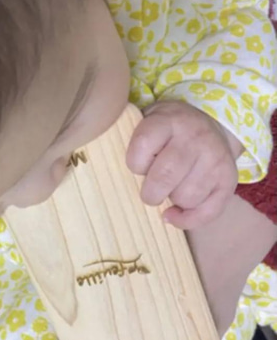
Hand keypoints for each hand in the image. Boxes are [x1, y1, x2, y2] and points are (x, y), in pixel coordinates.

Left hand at [126, 101, 242, 229]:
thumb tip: (110, 172)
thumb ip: (131, 141)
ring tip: (169, 189)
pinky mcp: (229, 178)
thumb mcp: (146, 120)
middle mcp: (194, 137)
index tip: (137, 165)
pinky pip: (208, 211)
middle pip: (165, 177)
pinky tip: (174, 214)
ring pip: (186, 197)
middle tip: (148, 191)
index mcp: (168, 121)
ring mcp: (215, 158)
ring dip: (172, 200)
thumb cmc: (166, 130)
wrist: (210, 122)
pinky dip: (187, 220)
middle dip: (150, 192)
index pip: (142, 147)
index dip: (134, 163)